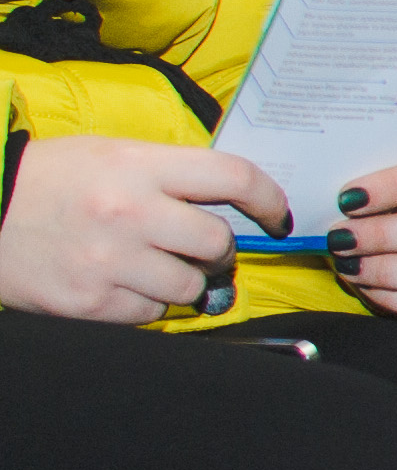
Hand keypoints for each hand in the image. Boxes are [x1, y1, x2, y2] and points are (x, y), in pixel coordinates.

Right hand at [0, 135, 283, 320]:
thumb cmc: (47, 181)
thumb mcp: (110, 156)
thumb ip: (168, 176)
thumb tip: (228, 205)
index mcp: (137, 166)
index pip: (233, 177)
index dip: (269, 199)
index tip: (276, 217)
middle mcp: (129, 213)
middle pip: (218, 242)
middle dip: (218, 249)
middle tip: (198, 247)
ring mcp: (109, 261)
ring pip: (192, 286)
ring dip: (186, 281)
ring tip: (154, 266)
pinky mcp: (89, 302)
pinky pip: (152, 313)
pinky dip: (147, 303)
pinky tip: (121, 284)